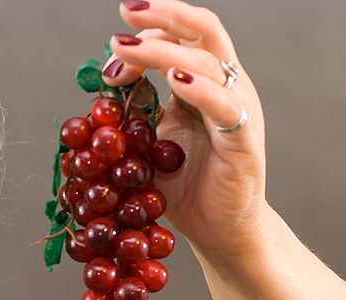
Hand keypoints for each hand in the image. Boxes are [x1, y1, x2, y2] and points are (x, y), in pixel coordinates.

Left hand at [103, 0, 268, 257]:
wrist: (220, 231)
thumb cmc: (188, 188)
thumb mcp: (151, 145)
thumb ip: (135, 117)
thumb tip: (103, 93)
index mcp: (206, 84)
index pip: (182, 38)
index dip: (148, 33)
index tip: (112, 47)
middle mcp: (227, 88)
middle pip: (202, 31)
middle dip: (163, 15)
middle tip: (125, 13)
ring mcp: (239, 110)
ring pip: (206, 62)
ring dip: (164, 50)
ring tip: (128, 48)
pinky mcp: (243, 140)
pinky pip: (223, 105)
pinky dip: (198, 88)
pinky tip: (173, 79)